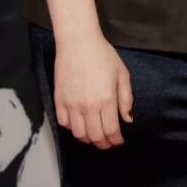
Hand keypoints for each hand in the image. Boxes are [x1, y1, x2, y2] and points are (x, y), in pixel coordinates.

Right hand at [53, 32, 133, 148]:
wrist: (78, 42)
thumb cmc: (103, 55)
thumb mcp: (122, 74)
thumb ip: (126, 98)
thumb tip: (127, 119)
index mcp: (106, 99)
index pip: (111, 131)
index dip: (116, 140)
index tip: (119, 142)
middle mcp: (88, 106)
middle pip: (95, 136)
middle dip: (103, 144)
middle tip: (108, 143)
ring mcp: (71, 104)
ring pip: (78, 134)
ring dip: (88, 139)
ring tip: (94, 135)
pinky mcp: (59, 100)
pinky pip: (64, 123)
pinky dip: (72, 128)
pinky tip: (79, 124)